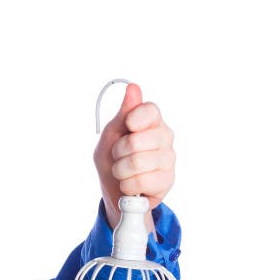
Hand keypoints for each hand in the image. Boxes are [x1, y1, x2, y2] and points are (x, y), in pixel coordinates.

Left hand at [93, 82, 175, 229]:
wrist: (116, 192)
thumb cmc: (113, 161)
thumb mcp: (110, 137)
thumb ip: (122, 115)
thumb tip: (133, 88)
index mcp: (151, 121)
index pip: (149, 111)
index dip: (134, 119)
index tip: (127, 127)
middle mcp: (164, 137)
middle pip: (136, 141)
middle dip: (118, 153)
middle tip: (119, 157)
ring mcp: (168, 159)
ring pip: (136, 163)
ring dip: (120, 171)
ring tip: (123, 172)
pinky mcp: (167, 180)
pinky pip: (140, 182)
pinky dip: (127, 186)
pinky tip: (131, 185)